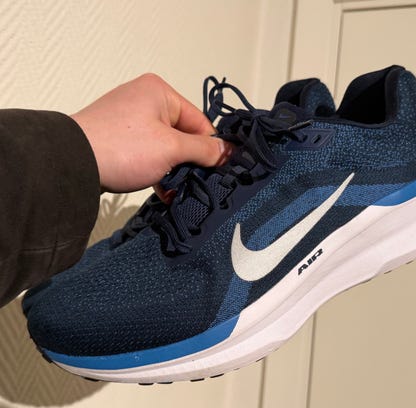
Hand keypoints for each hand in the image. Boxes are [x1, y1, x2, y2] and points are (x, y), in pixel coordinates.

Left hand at [71, 73, 230, 192]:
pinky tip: (164, 194)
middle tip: (200, 184)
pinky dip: (157, 173)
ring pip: (165, 148)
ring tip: (180, 192)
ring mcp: (130, 121)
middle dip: (191, 162)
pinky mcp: (119, 140)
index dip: (211, 148)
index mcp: (160, 92)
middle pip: (183, 135)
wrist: (72, 165)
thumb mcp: (172, 148)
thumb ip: (204, 150)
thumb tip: (230, 151)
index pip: (199, 121)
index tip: (220, 171)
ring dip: (174, 171)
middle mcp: (145, 101)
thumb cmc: (124, 148)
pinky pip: (148, 155)